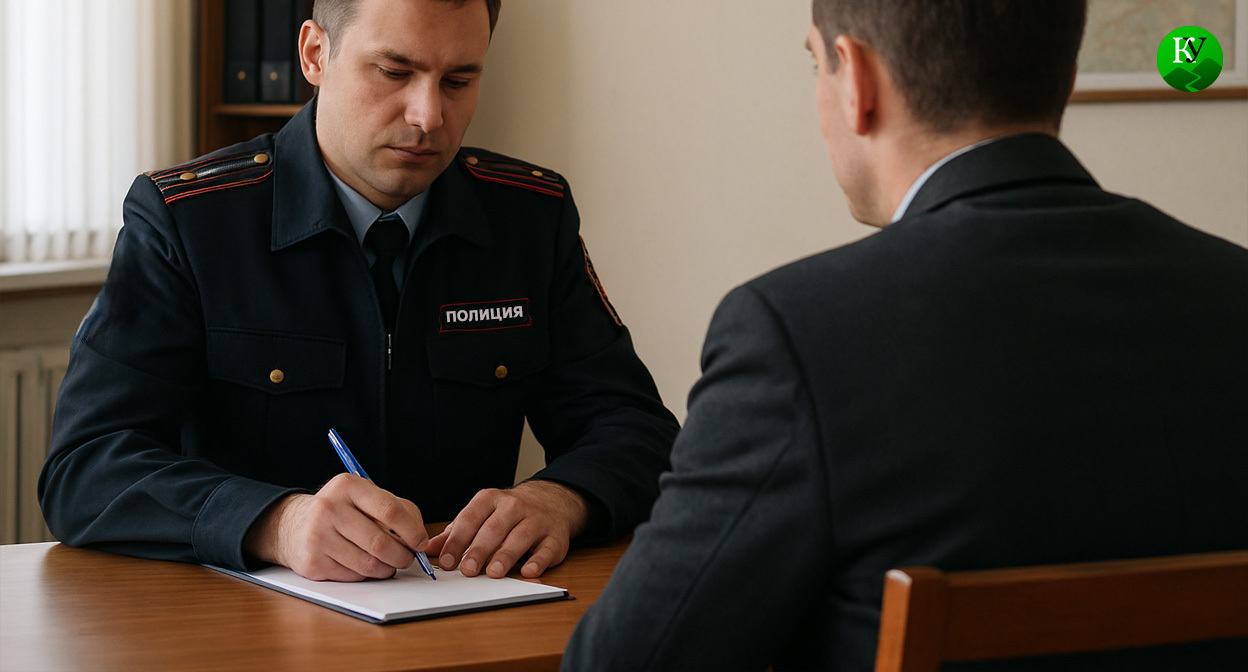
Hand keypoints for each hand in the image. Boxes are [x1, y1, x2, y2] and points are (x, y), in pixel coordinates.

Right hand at [243, 473, 427, 581]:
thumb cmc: (342, 511)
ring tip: (389, 563)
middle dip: (402, 555)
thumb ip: (398, 509)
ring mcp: (318, 536)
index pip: (390, 511)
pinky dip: (367, 575)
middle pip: (380, 542)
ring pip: (368, 564)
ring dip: (387, 568)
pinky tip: (365, 566)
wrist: (293, 526)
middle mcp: (329, 508)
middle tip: (407, 558)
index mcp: (348, 486)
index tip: (420, 542)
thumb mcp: (366, 497)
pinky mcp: (313, 562)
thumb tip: (420, 538)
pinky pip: (353, 576)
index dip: (412, 531)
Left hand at [425, 480, 589, 578]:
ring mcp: (536, 520)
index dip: (457, 540)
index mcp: (490, 500)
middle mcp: (513, 507)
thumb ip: (457, 532)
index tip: (446, 560)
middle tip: (467, 570)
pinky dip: (538, 561)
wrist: (551, 501)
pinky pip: (547, 549)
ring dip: (506, 556)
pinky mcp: (555, 537)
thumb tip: (430, 549)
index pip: (470, 519)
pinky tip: (528, 571)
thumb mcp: (481, 514)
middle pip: (494, 529)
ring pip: (520, 537)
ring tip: (493, 572)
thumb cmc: (508, 513)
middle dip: (479, 550)